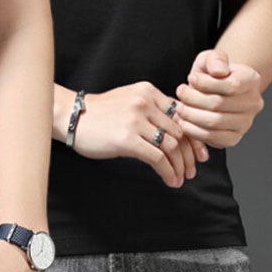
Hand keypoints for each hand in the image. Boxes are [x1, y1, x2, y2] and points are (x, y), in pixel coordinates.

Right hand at [53, 82, 209, 187]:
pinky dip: (168, 172)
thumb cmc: (101, 113)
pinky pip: (158, 158)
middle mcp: (144, 102)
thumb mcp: (129, 101)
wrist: (71, 117)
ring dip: (180, 167)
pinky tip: (169, 180)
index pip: (182, 116)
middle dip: (189, 155)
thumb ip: (153, 110)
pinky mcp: (126, 138)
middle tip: (191, 171)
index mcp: (148, 91)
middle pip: (181, 132)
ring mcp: (135, 120)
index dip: (194, 138)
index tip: (199, 154)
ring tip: (180, 178)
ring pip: (172, 146)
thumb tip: (181, 132)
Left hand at [174, 49, 263, 148]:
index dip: (206, 83)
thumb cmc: (211, 72)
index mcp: (251, 80)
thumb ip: (215, 59)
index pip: (231, 85)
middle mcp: (253, 103)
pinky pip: (212, 137)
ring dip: (190, 114)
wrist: (213, 89)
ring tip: (179, 106)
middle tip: (180, 92)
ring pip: (214, 122)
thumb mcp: (211, 58)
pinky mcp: (233, 138)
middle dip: (193, 98)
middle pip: (220, 104)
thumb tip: (219, 71)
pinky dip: (193, 130)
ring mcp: (245, 123)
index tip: (191, 78)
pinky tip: (183, 120)